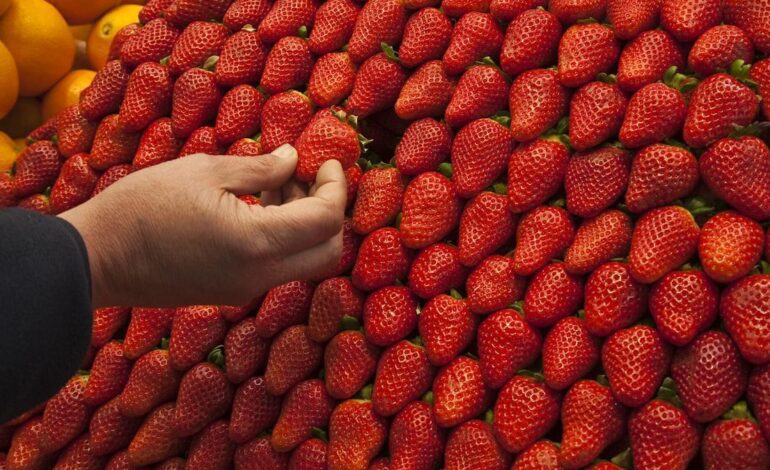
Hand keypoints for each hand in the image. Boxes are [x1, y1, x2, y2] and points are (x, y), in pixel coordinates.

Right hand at [59, 145, 345, 307]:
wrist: (96, 259)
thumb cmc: (142, 207)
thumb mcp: (204, 172)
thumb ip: (260, 168)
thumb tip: (294, 159)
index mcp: (257, 243)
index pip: (327, 221)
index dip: (337, 188)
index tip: (328, 162)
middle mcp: (260, 276)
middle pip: (328, 251)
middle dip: (330, 211)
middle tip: (308, 176)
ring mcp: (247, 289)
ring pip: (304, 260)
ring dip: (305, 222)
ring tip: (276, 182)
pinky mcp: (232, 292)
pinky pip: (277, 266)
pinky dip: (282, 235)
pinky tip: (258, 204)